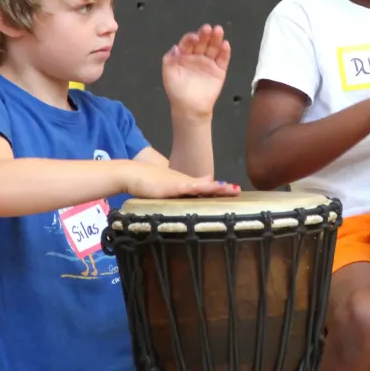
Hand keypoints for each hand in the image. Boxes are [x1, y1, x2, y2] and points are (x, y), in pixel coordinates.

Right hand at [123, 163, 238, 199]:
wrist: (131, 174)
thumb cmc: (145, 183)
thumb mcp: (164, 189)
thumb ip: (175, 193)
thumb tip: (181, 196)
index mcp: (184, 185)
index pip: (205, 189)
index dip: (219, 190)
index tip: (232, 192)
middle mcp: (185, 182)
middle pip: (208, 187)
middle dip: (223, 189)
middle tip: (238, 191)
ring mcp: (179, 183)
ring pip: (202, 187)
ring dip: (217, 188)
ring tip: (231, 190)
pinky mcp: (172, 186)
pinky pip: (189, 187)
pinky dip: (200, 188)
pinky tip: (209, 187)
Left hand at [162, 25, 230, 117]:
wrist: (189, 108)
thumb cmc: (177, 92)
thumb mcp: (168, 74)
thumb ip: (170, 59)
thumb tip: (175, 47)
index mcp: (184, 56)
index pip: (188, 43)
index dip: (190, 39)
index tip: (193, 38)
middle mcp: (197, 57)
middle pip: (202, 42)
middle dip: (205, 35)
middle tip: (207, 28)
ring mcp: (208, 63)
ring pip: (213, 48)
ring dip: (216, 39)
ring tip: (218, 30)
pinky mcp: (219, 71)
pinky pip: (223, 59)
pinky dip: (225, 52)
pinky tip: (225, 44)